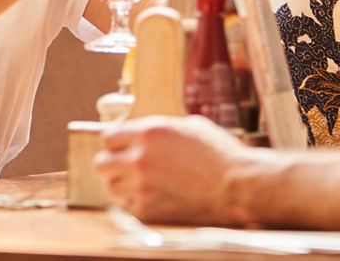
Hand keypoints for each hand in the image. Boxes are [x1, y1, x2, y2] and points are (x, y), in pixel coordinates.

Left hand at [95, 114, 255, 225]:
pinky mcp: (147, 211)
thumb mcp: (189, 126)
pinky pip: (126, 207)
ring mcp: (141, 187)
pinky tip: (151, 198)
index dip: (115, 143)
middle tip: (122, 167)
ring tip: (138, 184)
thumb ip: (159, 129)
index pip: (108, 137)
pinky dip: (134, 204)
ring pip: (110, 187)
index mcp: (148, 133)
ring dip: (121, 185)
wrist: (238, 186)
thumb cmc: (220, 154)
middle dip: (111, 164)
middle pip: (101, 163)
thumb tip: (142, 132)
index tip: (120, 147)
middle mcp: (138, 158)